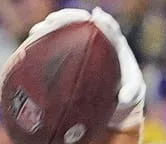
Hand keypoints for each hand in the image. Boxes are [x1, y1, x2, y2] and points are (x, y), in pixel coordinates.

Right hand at [28, 8, 145, 129]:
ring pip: (66, 31)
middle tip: (56, 19)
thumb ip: (131, 94)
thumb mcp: (131, 96)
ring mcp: (81, 48)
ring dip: (53, 26)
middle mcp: (97, 43)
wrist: (113, 103)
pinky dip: (45, 40)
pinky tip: (33, 40)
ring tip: (41, 28)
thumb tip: (124, 98)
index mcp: (114, 46)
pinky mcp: (69, 56)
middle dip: (70, 18)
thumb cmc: (124, 96)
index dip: (101, 22)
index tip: (94, 18)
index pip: (108, 28)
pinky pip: (56, 44)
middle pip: (82, 24)